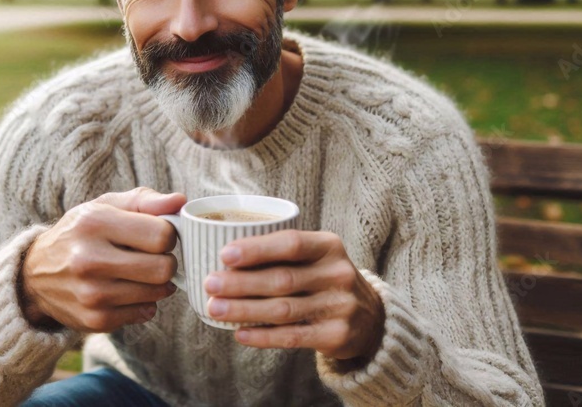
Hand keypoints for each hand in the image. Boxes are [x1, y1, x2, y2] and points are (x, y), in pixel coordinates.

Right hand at [19, 187, 183, 332]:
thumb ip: (145, 201)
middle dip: (165, 261)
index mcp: (94, 223)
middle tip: (151, 257)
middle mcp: (89, 260)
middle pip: (164, 268)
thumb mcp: (105, 206)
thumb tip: (181, 201)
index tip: (154, 235)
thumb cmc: (81, 232)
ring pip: (157, 293)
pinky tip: (126, 290)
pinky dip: (143, 302)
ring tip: (138, 272)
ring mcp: (91, 294)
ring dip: (156, 283)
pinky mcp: (95, 320)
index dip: (167, 235)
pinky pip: (145, 313)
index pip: (162, 235)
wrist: (35, 275)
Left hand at [204, 230, 384, 360]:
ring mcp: (340, 306)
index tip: (224, 254)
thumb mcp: (316, 257)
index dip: (257, 249)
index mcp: (329, 246)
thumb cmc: (325, 279)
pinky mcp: (337, 335)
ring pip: (283, 310)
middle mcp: (338, 274)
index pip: (291, 243)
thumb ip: (282, 254)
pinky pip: (293, 337)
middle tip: (210, 284)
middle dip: (241, 282)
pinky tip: (239, 333)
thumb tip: (224, 258)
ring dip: (244, 310)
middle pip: (282, 279)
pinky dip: (263, 336)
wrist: (371, 317)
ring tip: (214, 308)